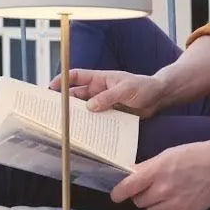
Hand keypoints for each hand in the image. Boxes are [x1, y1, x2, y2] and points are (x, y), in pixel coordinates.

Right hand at [49, 69, 165, 117]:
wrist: (159, 98)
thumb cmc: (144, 87)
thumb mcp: (126, 90)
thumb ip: (108, 97)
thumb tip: (90, 107)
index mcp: (101, 78)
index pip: (77, 76)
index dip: (63, 80)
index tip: (51, 88)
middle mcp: (100, 90)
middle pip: (77, 96)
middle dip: (66, 102)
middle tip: (55, 112)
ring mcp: (105, 103)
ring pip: (86, 109)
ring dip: (78, 116)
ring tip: (68, 125)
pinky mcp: (111, 114)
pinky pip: (98, 119)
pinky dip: (92, 125)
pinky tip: (86, 133)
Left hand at [110, 134, 209, 209]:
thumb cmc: (193, 155)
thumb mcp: (166, 154)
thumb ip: (147, 166)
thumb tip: (129, 174)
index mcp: (156, 171)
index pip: (127, 187)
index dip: (118, 193)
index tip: (117, 194)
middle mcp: (163, 189)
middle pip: (139, 201)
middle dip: (141, 195)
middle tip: (150, 188)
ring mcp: (175, 203)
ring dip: (154, 204)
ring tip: (165, 194)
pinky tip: (173, 204)